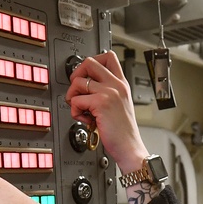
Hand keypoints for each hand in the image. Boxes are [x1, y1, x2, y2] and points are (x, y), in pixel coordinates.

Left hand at [65, 51, 147, 172]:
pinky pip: (75, 100)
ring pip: (78, 81)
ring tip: (83, 110)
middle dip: (76, 75)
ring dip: (73, 96)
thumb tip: (85, 85)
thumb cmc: (123, 131)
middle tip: (78, 91)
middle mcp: (116, 85)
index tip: (87, 76)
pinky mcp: (101, 103)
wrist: (130, 147)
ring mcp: (109, 92)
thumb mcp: (120, 105)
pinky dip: (75, 111)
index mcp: (121, 83)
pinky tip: (86, 120)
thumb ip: (108, 92)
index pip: (108, 56)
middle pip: (89, 62)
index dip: (92, 62)